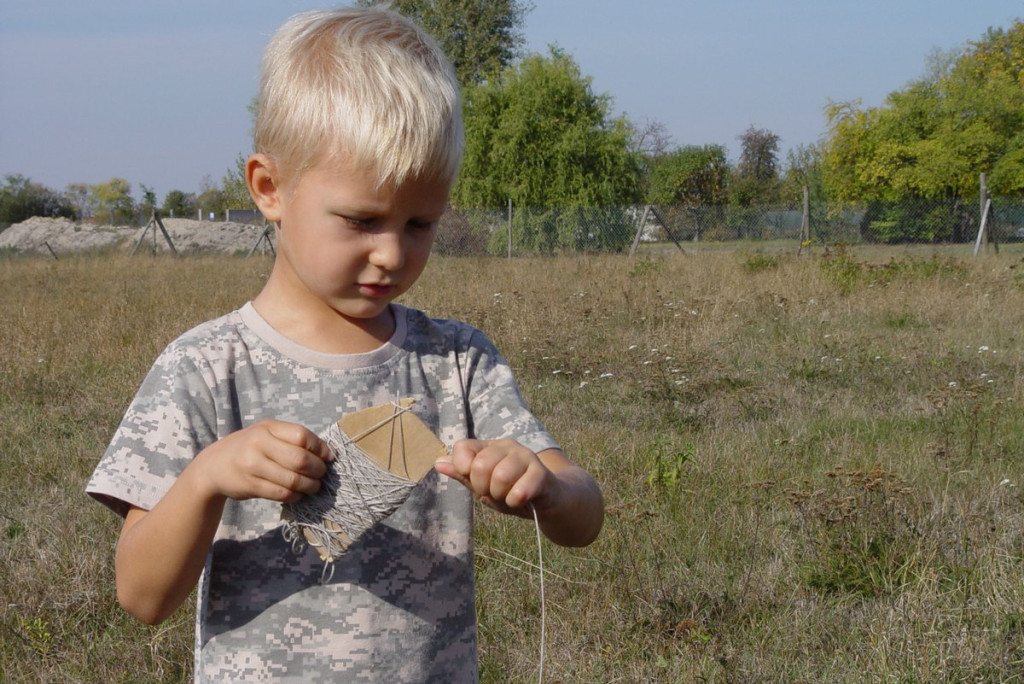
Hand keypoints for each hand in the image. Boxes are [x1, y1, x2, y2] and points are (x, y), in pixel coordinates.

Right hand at [192, 420, 332, 503]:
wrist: (213, 467)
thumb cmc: (249, 448)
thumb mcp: (267, 434)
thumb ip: (293, 439)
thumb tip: (328, 453)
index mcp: (267, 428)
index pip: (302, 436)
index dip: (320, 448)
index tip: (328, 457)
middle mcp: (259, 444)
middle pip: (300, 459)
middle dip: (318, 470)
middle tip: (322, 475)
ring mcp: (253, 466)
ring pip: (293, 479)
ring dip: (310, 486)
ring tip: (314, 486)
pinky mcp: (251, 486)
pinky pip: (281, 493)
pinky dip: (295, 495)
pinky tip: (298, 494)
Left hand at [434, 438, 557, 514]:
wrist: (551, 501)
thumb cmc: (514, 492)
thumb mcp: (484, 486)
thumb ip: (463, 475)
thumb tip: (438, 462)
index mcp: (490, 447)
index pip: (462, 448)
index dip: (463, 469)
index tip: (474, 482)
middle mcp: (507, 446)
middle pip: (480, 465)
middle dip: (483, 488)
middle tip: (495, 493)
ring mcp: (527, 457)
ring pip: (500, 477)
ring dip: (501, 496)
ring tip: (510, 497)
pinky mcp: (542, 474)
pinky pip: (520, 490)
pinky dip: (515, 501)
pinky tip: (521, 501)